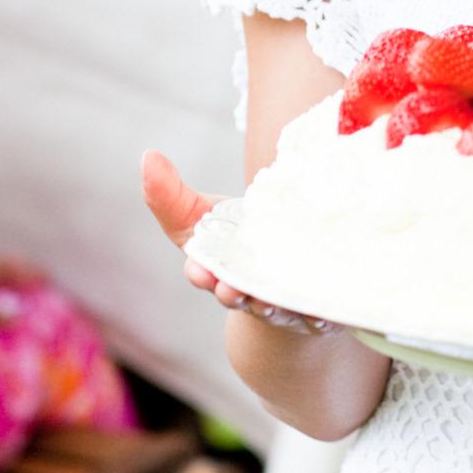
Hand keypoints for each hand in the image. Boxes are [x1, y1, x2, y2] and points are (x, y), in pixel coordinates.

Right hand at [141, 150, 328, 333]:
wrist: (281, 273)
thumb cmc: (235, 242)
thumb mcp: (202, 218)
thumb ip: (172, 195)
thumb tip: (147, 156)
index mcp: (218, 272)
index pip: (203, 274)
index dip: (200, 273)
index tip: (199, 270)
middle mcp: (247, 293)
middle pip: (239, 297)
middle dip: (233, 294)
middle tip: (232, 289)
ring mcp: (281, 305)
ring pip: (277, 310)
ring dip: (276, 307)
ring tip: (278, 299)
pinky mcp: (316, 312)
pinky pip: (320, 317)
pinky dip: (321, 316)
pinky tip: (325, 313)